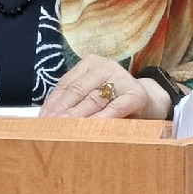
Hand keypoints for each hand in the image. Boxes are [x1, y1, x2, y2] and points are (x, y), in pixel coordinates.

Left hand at [41, 57, 171, 121]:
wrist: (150, 101)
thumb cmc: (114, 100)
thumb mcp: (93, 95)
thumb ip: (74, 102)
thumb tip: (47, 118)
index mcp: (90, 64)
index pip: (66, 84)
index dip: (53, 102)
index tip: (42, 118)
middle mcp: (105, 66)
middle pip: (77, 91)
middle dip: (62, 111)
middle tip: (50, 126)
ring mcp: (122, 78)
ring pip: (94, 99)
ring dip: (78, 117)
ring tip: (65, 129)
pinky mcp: (137, 94)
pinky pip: (116, 108)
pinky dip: (103, 118)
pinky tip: (91, 128)